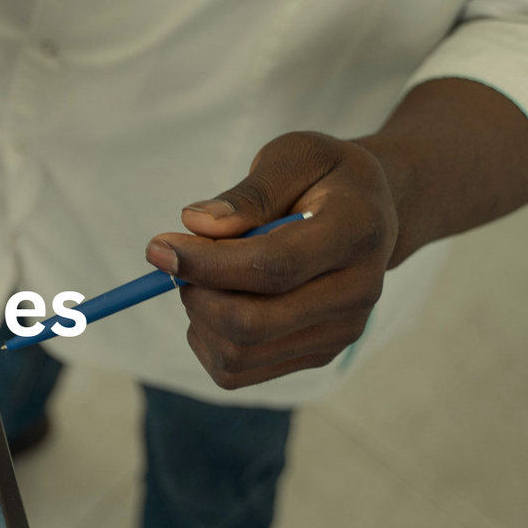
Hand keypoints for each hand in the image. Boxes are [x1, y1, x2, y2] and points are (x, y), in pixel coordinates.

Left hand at [144, 131, 397, 389]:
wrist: (370, 213)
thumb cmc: (323, 178)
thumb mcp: (293, 156)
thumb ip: (248, 192)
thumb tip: (197, 225)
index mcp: (355, 232)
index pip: (272, 266)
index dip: (206, 263)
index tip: (158, 248)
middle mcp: (358, 292)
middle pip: (252, 323)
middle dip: (196, 293)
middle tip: (179, 260)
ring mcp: (340, 332)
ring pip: (238, 354)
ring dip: (199, 317)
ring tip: (208, 276)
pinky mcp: (317, 356)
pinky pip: (237, 371)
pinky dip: (207, 340)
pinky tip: (218, 302)